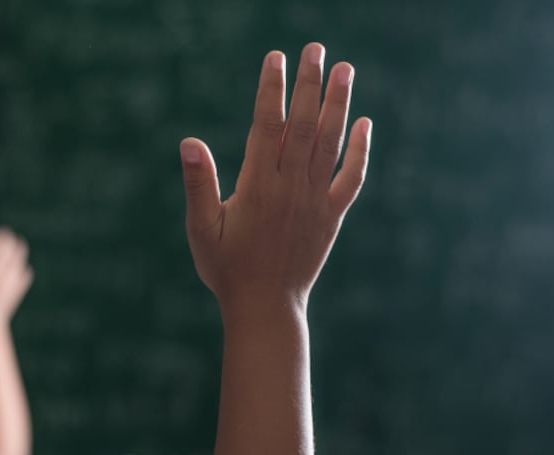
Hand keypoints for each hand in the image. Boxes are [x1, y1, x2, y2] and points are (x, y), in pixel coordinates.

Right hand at [179, 43, 370, 315]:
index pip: (268, 125)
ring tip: (344, 68)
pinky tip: (364, 122)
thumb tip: (189, 143)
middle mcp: (291, 187)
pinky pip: (351, 177)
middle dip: (309, 83)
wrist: (265, 307)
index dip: (272, 89)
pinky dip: (360, 149)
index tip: (275, 58)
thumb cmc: (226, 269)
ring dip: (339, 103)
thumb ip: (198, 184)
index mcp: (258, 186)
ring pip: (331, 142)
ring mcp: (315, 201)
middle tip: (315, 47)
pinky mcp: (332, 216)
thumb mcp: (200, 228)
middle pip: (305, 124)